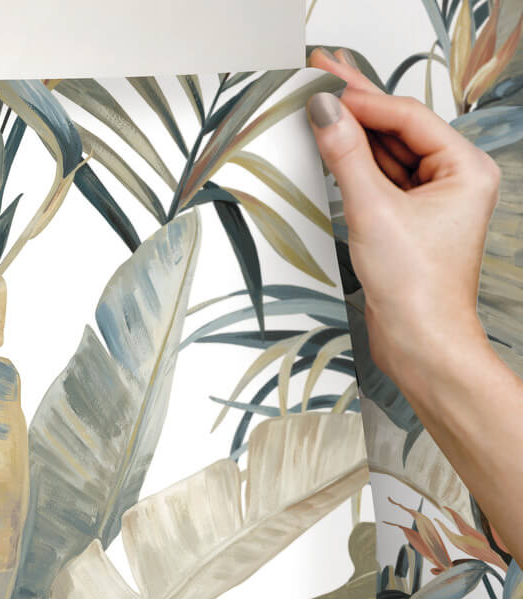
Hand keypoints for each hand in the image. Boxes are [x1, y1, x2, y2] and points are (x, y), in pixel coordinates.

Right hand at [305, 47, 500, 392]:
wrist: (419, 343)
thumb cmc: (417, 288)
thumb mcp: (374, 211)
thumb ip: (346, 156)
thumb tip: (325, 111)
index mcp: (466, 169)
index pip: (407, 118)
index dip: (363, 98)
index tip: (324, 82)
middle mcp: (453, 180)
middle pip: (397, 130)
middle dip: (356, 106)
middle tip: (320, 72)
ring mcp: (429, 201)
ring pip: (384, 154)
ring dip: (350, 134)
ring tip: (316, 107)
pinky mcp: (406, 221)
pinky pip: (377, 180)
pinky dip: (352, 165)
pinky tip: (330, 147)